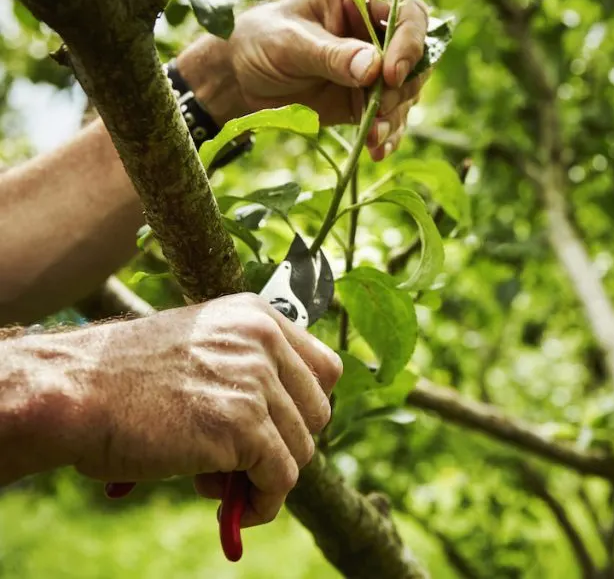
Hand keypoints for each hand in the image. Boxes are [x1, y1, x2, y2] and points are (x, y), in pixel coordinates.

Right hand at [53, 294, 340, 526]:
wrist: (74, 392)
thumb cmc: (125, 379)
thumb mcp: (200, 348)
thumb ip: (248, 369)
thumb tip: (290, 427)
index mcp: (256, 316)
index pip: (325, 369)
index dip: (304, 407)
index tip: (277, 430)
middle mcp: (263, 340)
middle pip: (318, 412)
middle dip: (285, 444)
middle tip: (238, 461)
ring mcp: (255, 380)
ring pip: (301, 448)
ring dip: (265, 476)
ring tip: (215, 479)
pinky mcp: (243, 425)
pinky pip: (280, 478)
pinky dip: (263, 503)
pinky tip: (234, 511)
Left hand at [177, 0, 430, 160]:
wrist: (240, 79)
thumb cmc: (259, 43)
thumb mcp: (289, 44)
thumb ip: (331, 55)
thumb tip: (372, 68)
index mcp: (359, 0)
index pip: (407, 13)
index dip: (409, 42)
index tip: (391, 74)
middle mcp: (375, 33)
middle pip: (417, 57)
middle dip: (403, 87)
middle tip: (380, 108)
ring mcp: (374, 69)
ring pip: (408, 91)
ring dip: (395, 116)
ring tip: (374, 136)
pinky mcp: (367, 100)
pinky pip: (391, 118)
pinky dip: (387, 135)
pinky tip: (376, 150)